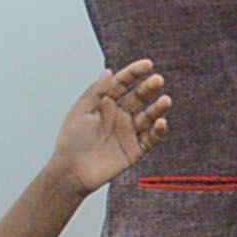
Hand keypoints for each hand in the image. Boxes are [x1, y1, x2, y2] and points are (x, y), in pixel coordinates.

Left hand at [52, 60, 171, 190]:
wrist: (72, 172)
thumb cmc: (71, 141)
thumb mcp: (81, 111)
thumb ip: (96, 91)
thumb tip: (109, 71)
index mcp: (105, 104)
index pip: (122, 84)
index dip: (134, 73)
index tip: (147, 65)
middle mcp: (119, 115)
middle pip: (138, 97)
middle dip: (149, 88)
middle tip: (158, 80)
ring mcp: (128, 132)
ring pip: (148, 116)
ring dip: (158, 108)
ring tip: (165, 101)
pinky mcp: (135, 149)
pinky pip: (151, 138)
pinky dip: (159, 131)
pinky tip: (161, 123)